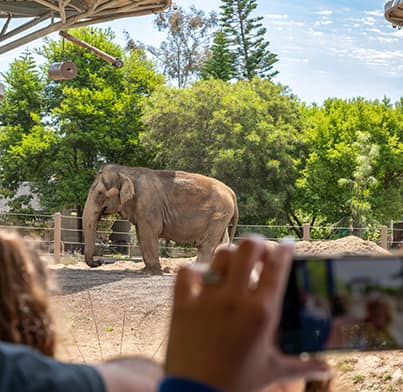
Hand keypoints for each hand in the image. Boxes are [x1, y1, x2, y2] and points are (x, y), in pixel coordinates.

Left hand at [165, 237, 329, 391]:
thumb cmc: (238, 385)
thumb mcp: (272, 371)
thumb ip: (302, 366)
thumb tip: (326, 369)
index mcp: (261, 312)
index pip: (277, 265)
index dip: (284, 248)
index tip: (287, 244)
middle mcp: (234, 298)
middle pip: (248, 247)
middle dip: (258, 244)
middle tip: (260, 253)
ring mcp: (206, 298)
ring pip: (220, 255)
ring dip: (231, 255)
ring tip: (235, 265)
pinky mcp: (183, 304)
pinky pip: (187, 272)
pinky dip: (196, 270)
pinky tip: (204, 277)